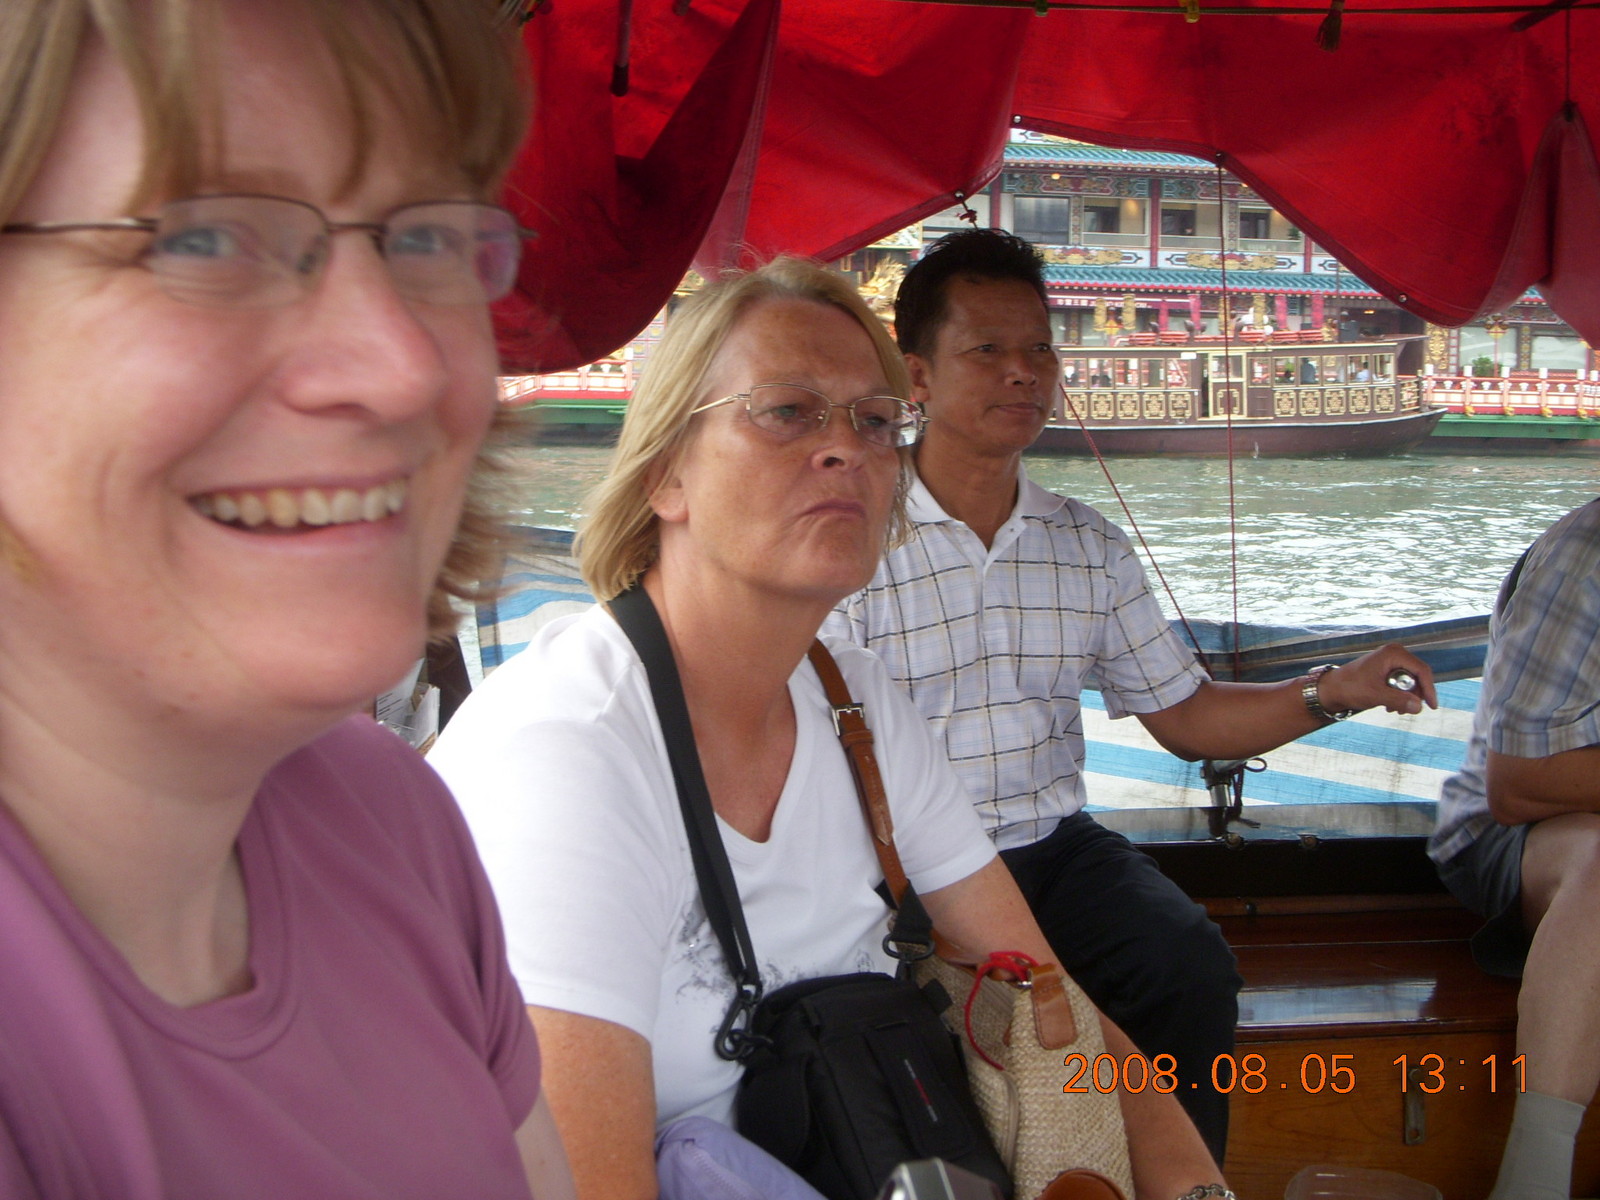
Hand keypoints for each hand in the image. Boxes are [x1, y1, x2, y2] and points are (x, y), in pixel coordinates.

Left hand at [1318, 644, 1436, 715]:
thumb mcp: (1375, 695)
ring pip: (1411, 682)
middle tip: (1406, 711)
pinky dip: (1399, 696)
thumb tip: (1419, 707)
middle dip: (1414, 695)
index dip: (1429, 689)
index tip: (1431, 707)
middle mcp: (1395, 654)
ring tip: (1393, 710)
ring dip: (1406, 698)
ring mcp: (1391, 662)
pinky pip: (1402, 684)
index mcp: (1393, 654)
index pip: (1422, 670)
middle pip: (1418, 676)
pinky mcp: (1387, 671)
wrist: (1332, 690)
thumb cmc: (1350, 688)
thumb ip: (1398, 700)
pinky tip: (1389, 707)